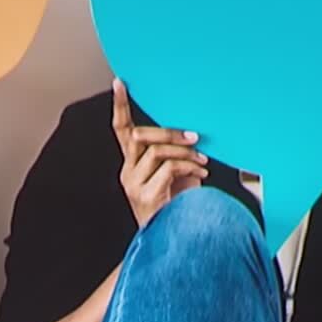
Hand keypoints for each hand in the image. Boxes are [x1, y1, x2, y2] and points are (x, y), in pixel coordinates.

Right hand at [113, 78, 206, 228]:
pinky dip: (189, 166)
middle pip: (139, 136)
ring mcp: (134, 185)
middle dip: (169, 132)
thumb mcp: (174, 173)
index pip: (121, 130)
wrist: (174, 238)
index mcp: (132, 164)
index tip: (120, 83)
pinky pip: (169, 167)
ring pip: (156, 151)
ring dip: (184, 152)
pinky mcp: (147, 195)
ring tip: (201, 159)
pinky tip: (200, 172)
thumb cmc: (177, 204)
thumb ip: (172, 154)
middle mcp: (128, 172)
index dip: (120, 106)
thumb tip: (188, 133)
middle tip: (193, 136)